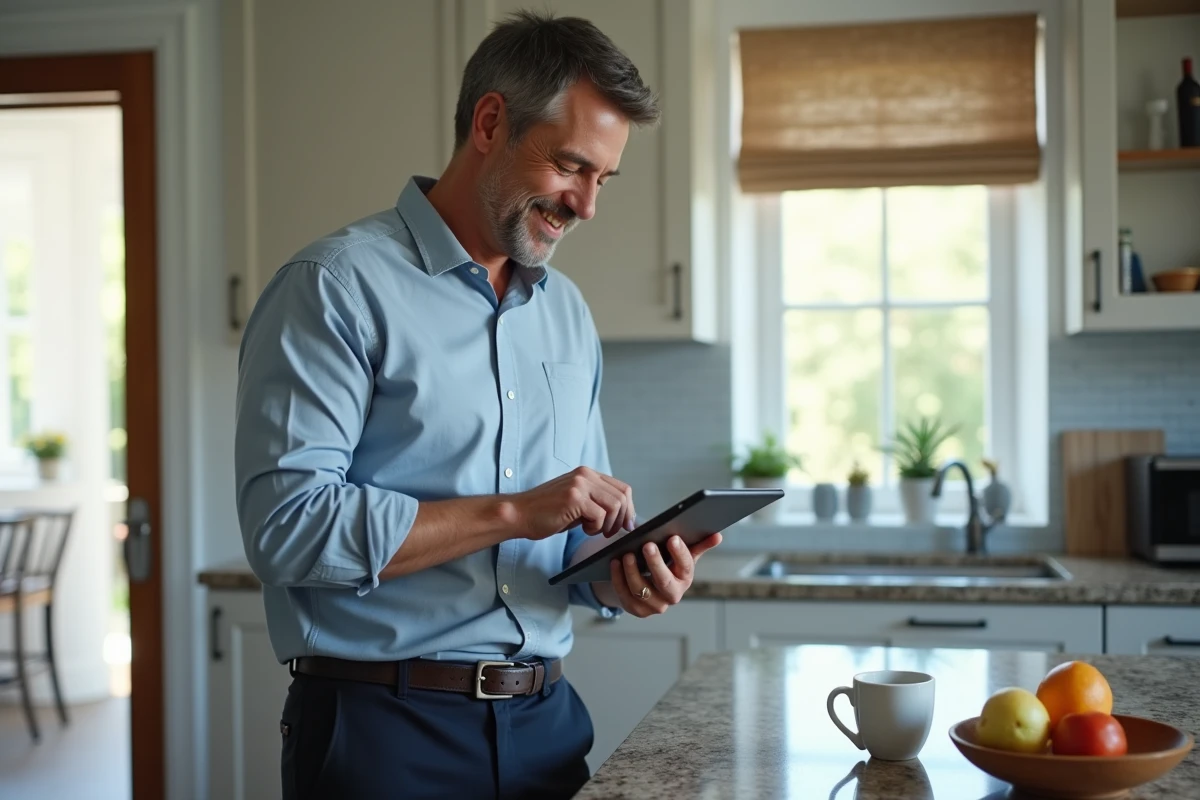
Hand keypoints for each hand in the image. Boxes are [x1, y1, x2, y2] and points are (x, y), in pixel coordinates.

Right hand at [511, 466, 634, 540]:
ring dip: (607, 524)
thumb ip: (596, 501)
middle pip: (622, 497)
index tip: (627, 525)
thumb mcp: (576, 502)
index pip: (622, 488)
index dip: (629, 509)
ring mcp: (579, 485)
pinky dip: (595, 528)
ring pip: (614, 506)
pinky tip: (582, 529)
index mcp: (587, 474)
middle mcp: (585, 475)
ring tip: (592, 530)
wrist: (519, 514)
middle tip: (610, 533)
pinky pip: (599, 515)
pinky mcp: (574, 498)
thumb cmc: (546, 512)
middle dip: (621, 519)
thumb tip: (623, 515)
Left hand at [600, 533, 721, 616]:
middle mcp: (673, 595)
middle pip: (664, 582)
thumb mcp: (680, 556)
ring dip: (632, 572)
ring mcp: (655, 605)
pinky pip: (625, 595)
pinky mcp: (638, 610)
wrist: (648, 586)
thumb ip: (698, 545)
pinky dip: (619, 578)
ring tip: (626, 554)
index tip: (673, 538)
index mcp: (685, 578)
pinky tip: (615, 562)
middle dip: (656, 564)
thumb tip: (717, 536)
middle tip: (647, 545)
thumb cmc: (666, 565)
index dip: (680, 553)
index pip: (686, 566)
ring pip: (642, 590)